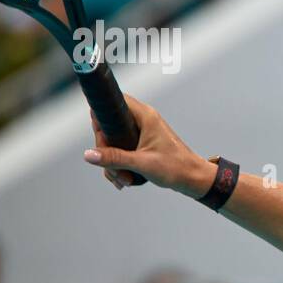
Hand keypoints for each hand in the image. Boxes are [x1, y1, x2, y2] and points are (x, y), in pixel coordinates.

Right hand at [82, 94, 215, 195]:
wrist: (193, 178)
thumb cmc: (175, 167)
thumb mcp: (141, 163)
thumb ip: (114, 158)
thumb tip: (89, 155)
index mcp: (145, 116)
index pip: (113, 102)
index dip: (100, 118)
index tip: (101, 140)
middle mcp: (142, 120)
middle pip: (108, 127)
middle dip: (106, 152)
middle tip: (113, 169)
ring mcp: (142, 132)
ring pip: (114, 142)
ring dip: (113, 163)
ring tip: (123, 179)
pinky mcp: (142, 143)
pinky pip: (122, 150)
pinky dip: (120, 165)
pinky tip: (124, 179)